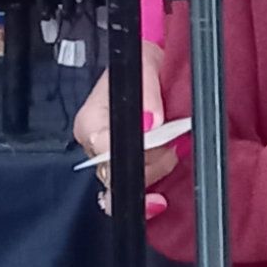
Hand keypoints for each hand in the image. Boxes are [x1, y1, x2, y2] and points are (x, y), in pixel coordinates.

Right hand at [73, 41, 174, 219]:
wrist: (153, 69)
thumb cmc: (143, 66)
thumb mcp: (146, 65)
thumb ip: (147, 93)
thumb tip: (149, 122)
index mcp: (90, 121)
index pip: (105, 148)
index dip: (137, 150)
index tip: (160, 140)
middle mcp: (95, 146)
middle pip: (117, 173)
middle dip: (152, 161)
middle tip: (175, 141)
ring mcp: (109, 162)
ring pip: (128, 185)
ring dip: (158, 171)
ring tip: (176, 147)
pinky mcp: (125, 171)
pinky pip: (131, 194)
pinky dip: (148, 197)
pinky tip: (160, 201)